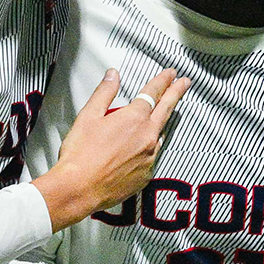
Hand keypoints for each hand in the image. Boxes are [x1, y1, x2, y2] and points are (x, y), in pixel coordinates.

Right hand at [35, 69, 189, 229]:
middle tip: (184, 83)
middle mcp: (147, 137)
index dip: (163, 80)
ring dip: (159, 123)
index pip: (154, 92)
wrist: (79, 189)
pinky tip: (138, 148)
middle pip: (166, 109)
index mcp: (134, 119)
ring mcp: (149, 157)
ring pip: (158, 134)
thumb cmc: (80, 156)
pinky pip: (151, 156)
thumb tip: (113, 76)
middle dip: (176, 93)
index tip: (170, 74)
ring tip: (158, 117)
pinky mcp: (146, 175)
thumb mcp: (88, 116)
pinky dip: (147, 148)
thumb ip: (104, 93)